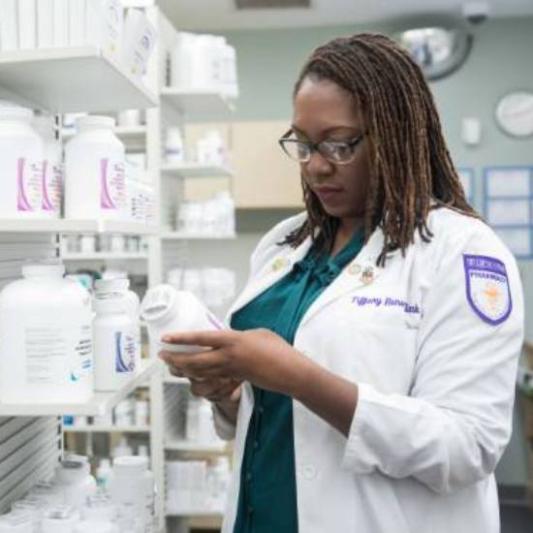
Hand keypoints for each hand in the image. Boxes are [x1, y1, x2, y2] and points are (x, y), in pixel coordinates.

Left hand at [158, 328, 306, 394]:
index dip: (181, 338)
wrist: (289, 371)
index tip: (165, 337)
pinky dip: (198, 376)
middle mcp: (227, 356)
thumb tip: (227, 339)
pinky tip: (191, 374)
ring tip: (170, 365)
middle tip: (162, 355)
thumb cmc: (276, 348)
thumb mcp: (256, 333)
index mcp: (232, 340)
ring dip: (183, 369)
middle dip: (175, 359)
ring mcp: (230, 370)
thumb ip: (238, 336)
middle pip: (194, 361)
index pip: (201, 338)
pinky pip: (211, 378)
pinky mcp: (234, 378)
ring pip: (200, 372)